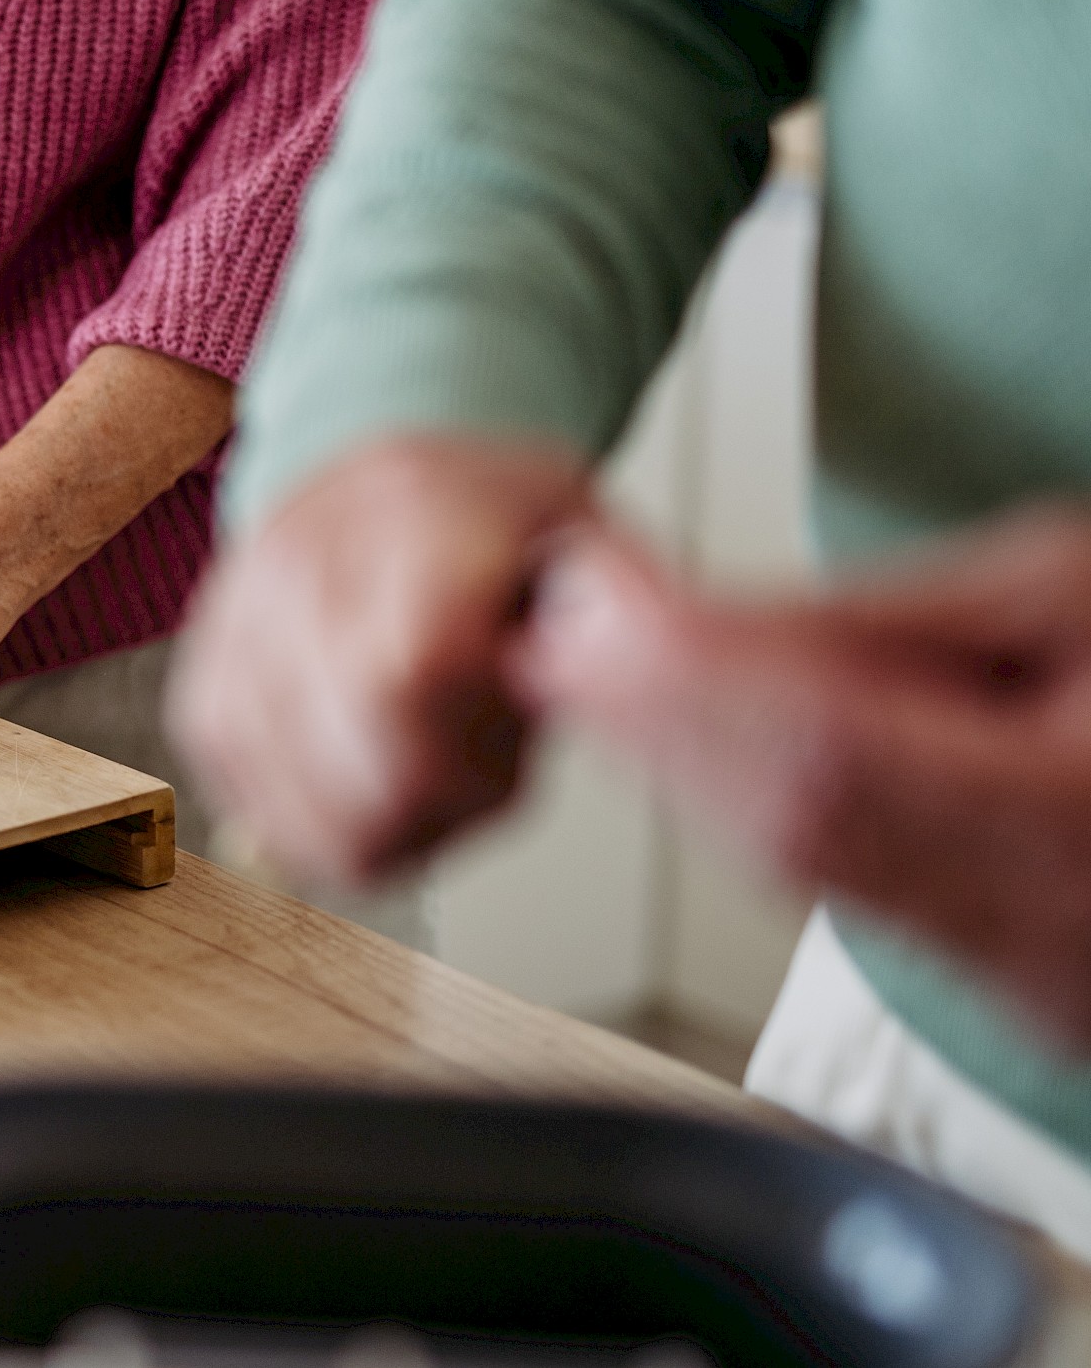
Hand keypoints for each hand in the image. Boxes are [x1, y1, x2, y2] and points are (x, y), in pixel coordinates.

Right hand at [164, 436, 592, 883]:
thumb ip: (613, 609)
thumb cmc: (489, 516)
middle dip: (443, 799)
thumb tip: (620, 676)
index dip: (474, 750)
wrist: (372, 465)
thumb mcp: (581, 531)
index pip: (407, 677)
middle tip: (481, 758)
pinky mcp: (202, 696)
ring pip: (307, 815)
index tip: (513, 734)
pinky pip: (261, 817)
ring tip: (427, 760)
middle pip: (360, 766)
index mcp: (406, 514)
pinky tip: (372, 776)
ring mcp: (232, 637)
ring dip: (392, 823)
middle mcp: (294, 569)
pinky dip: (330, 825)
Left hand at [515, 513, 1090, 1048]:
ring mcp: (1051, 986)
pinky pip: (849, 901)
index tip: (583, 617)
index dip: (686, 687)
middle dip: (653, 725)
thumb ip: (884, 621)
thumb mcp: (1071, 587)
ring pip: (800, 874)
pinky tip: (693, 740)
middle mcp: (1075, 929)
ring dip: (683, 769)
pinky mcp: (1027, 998)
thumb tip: (681, 625)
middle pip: (794, 830)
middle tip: (548, 637)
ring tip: (595, 668)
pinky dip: (754, 813)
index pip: (836, 759)